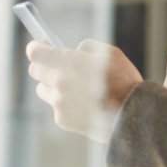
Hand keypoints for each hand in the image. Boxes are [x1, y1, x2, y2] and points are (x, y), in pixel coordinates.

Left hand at [26, 39, 143, 143]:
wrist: (132, 115)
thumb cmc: (125, 81)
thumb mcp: (110, 54)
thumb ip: (86, 48)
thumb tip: (74, 52)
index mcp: (68, 62)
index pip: (35, 52)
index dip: (37, 48)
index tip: (41, 47)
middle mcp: (59, 82)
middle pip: (34, 71)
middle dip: (44, 67)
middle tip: (58, 67)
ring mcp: (59, 103)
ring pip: (43, 90)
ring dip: (53, 86)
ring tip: (75, 89)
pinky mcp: (62, 119)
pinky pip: (56, 107)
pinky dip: (66, 104)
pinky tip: (85, 104)